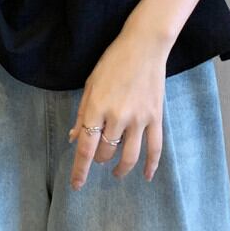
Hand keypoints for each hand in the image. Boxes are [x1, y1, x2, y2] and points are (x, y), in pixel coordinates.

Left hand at [68, 23, 167, 189]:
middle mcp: (117, 116)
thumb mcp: (91, 84)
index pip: (86, 147)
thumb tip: (74, 138)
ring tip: (116, 173)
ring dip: (121, 169)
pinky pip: (155, 148)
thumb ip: (82, 113)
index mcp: (97, 107)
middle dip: (100, 160)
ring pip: (129, 156)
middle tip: (98, 157)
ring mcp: (139, 118)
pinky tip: (146, 176)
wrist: (144, 46)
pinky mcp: (156, 117)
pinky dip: (151, 165)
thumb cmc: (113, 61)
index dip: (80, 169)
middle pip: (106, 153)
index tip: (76, 185)